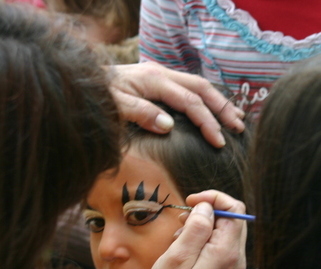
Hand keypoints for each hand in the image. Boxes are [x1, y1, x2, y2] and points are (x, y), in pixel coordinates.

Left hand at [108, 62, 244, 147]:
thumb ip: (140, 113)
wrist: (81, 82)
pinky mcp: (157, 81)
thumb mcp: (113, 108)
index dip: (208, 122)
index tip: (219, 142)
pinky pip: (188, 88)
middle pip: (202, 89)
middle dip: (223, 108)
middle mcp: (161, 73)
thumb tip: (169, 125)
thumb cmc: (96, 98)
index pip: (190, 102)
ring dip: (218, 102)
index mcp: (154, 80)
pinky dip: (205, 99)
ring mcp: (160, 75)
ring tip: (236, 118)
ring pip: (198, 86)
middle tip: (239, 127)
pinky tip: (213, 110)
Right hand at [145, 190, 246, 268]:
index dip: (214, 198)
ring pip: (225, 230)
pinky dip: (203, 239)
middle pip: (232, 219)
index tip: (191, 201)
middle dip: (207, 212)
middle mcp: (236, 259)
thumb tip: (207, 207)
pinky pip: (220, 244)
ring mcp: (233, 266)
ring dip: (203, 225)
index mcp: (226, 253)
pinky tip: (185, 248)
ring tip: (180, 236)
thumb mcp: (177, 257)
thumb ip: (196, 229)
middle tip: (182, 220)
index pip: (235, 210)